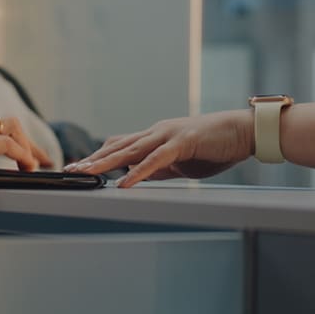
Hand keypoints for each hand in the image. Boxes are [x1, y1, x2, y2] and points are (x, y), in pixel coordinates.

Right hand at [0, 113, 48, 200]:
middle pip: (6, 124)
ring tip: (40, 163)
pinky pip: (5, 143)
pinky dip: (21, 153)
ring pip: (11, 128)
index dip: (9, 142)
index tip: (20, 156)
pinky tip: (29, 165)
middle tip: (41, 160)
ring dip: (29, 146)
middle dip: (27, 142)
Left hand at [67, 110, 252, 187]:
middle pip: (117, 145)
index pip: (120, 145)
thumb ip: (159, 168)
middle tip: (70, 169)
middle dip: (92, 159)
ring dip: (105, 162)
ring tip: (85, 172)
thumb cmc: (216, 146)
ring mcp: (168, 134)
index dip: (98, 156)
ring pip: (130, 150)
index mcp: (156, 136)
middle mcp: (157, 132)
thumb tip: (137, 177)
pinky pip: (156, 159)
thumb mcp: (181, 161)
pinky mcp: (183, 142)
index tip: (78, 167)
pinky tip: (124, 182)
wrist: (244, 132)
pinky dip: (138, 171)